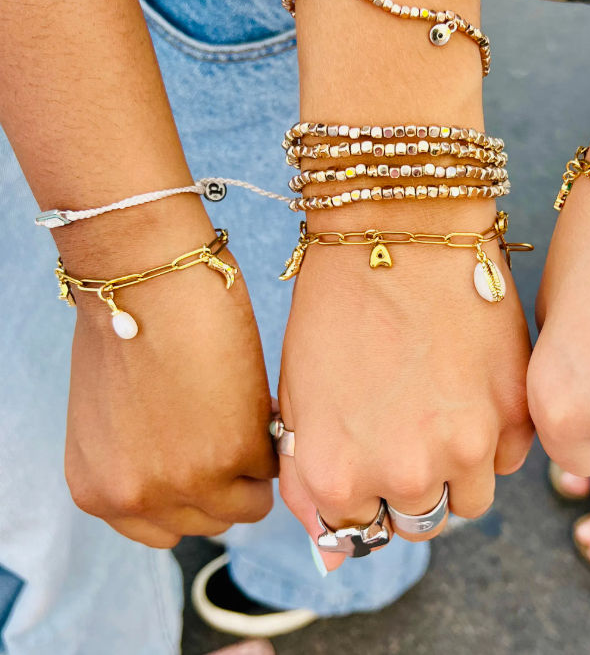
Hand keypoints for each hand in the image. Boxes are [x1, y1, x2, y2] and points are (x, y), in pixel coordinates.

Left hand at [63, 207, 275, 547]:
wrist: (146, 279)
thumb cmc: (130, 324)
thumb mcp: (116, 418)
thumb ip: (144, 458)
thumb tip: (197, 465)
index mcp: (98, 490)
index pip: (165, 529)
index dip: (193, 493)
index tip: (209, 462)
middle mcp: (135, 499)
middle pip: (209, 523)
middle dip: (227, 483)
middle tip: (233, 433)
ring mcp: (185, 483)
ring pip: (247, 505)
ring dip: (255, 465)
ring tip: (247, 416)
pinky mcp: (233, 455)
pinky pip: (273, 467)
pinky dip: (273, 438)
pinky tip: (256, 399)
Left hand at [276, 202, 533, 569]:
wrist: (399, 231)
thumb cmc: (336, 305)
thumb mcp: (299, 399)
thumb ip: (312, 481)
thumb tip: (337, 553)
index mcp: (339, 476)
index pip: (359, 529)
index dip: (363, 489)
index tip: (369, 455)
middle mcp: (404, 474)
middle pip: (419, 522)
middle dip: (410, 486)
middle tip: (408, 430)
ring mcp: (468, 446)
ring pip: (470, 499)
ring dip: (458, 470)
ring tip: (443, 410)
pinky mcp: (514, 411)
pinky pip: (510, 457)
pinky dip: (494, 436)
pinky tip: (471, 387)